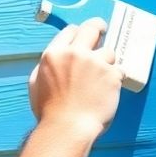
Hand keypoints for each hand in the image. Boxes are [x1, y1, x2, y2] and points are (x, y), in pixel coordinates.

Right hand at [27, 18, 121, 136]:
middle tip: (103, 31)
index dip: (78, 33)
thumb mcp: (36, 83)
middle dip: (99, 28)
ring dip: (107, 63)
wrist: (68, 129)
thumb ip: (47, 65)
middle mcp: (75, 54)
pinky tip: (107, 92)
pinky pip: (119, 71)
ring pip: (109, 52)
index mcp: (54, 54)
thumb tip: (57, 55)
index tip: (84, 37)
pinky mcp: (111, 75)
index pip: (71, 30)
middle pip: (93, 27)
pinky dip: (115, 80)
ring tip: (100, 80)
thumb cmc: (50, 112)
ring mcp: (95, 63)